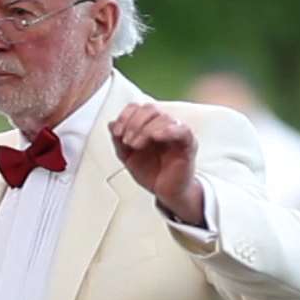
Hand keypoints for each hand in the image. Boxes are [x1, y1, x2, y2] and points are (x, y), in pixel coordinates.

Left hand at [109, 103, 204, 225]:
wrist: (165, 192)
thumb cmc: (151, 173)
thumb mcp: (128, 157)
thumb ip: (119, 141)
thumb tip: (111, 124)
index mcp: (149, 125)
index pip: (138, 107)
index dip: (125, 116)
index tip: (117, 132)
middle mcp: (163, 125)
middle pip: (150, 108)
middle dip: (133, 123)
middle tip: (127, 141)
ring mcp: (177, 133)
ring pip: (163, 118)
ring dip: (145, 130)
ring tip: (137, 145)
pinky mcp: (188, 144)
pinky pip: (183, 130)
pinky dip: (168, 130)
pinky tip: (156, 136)